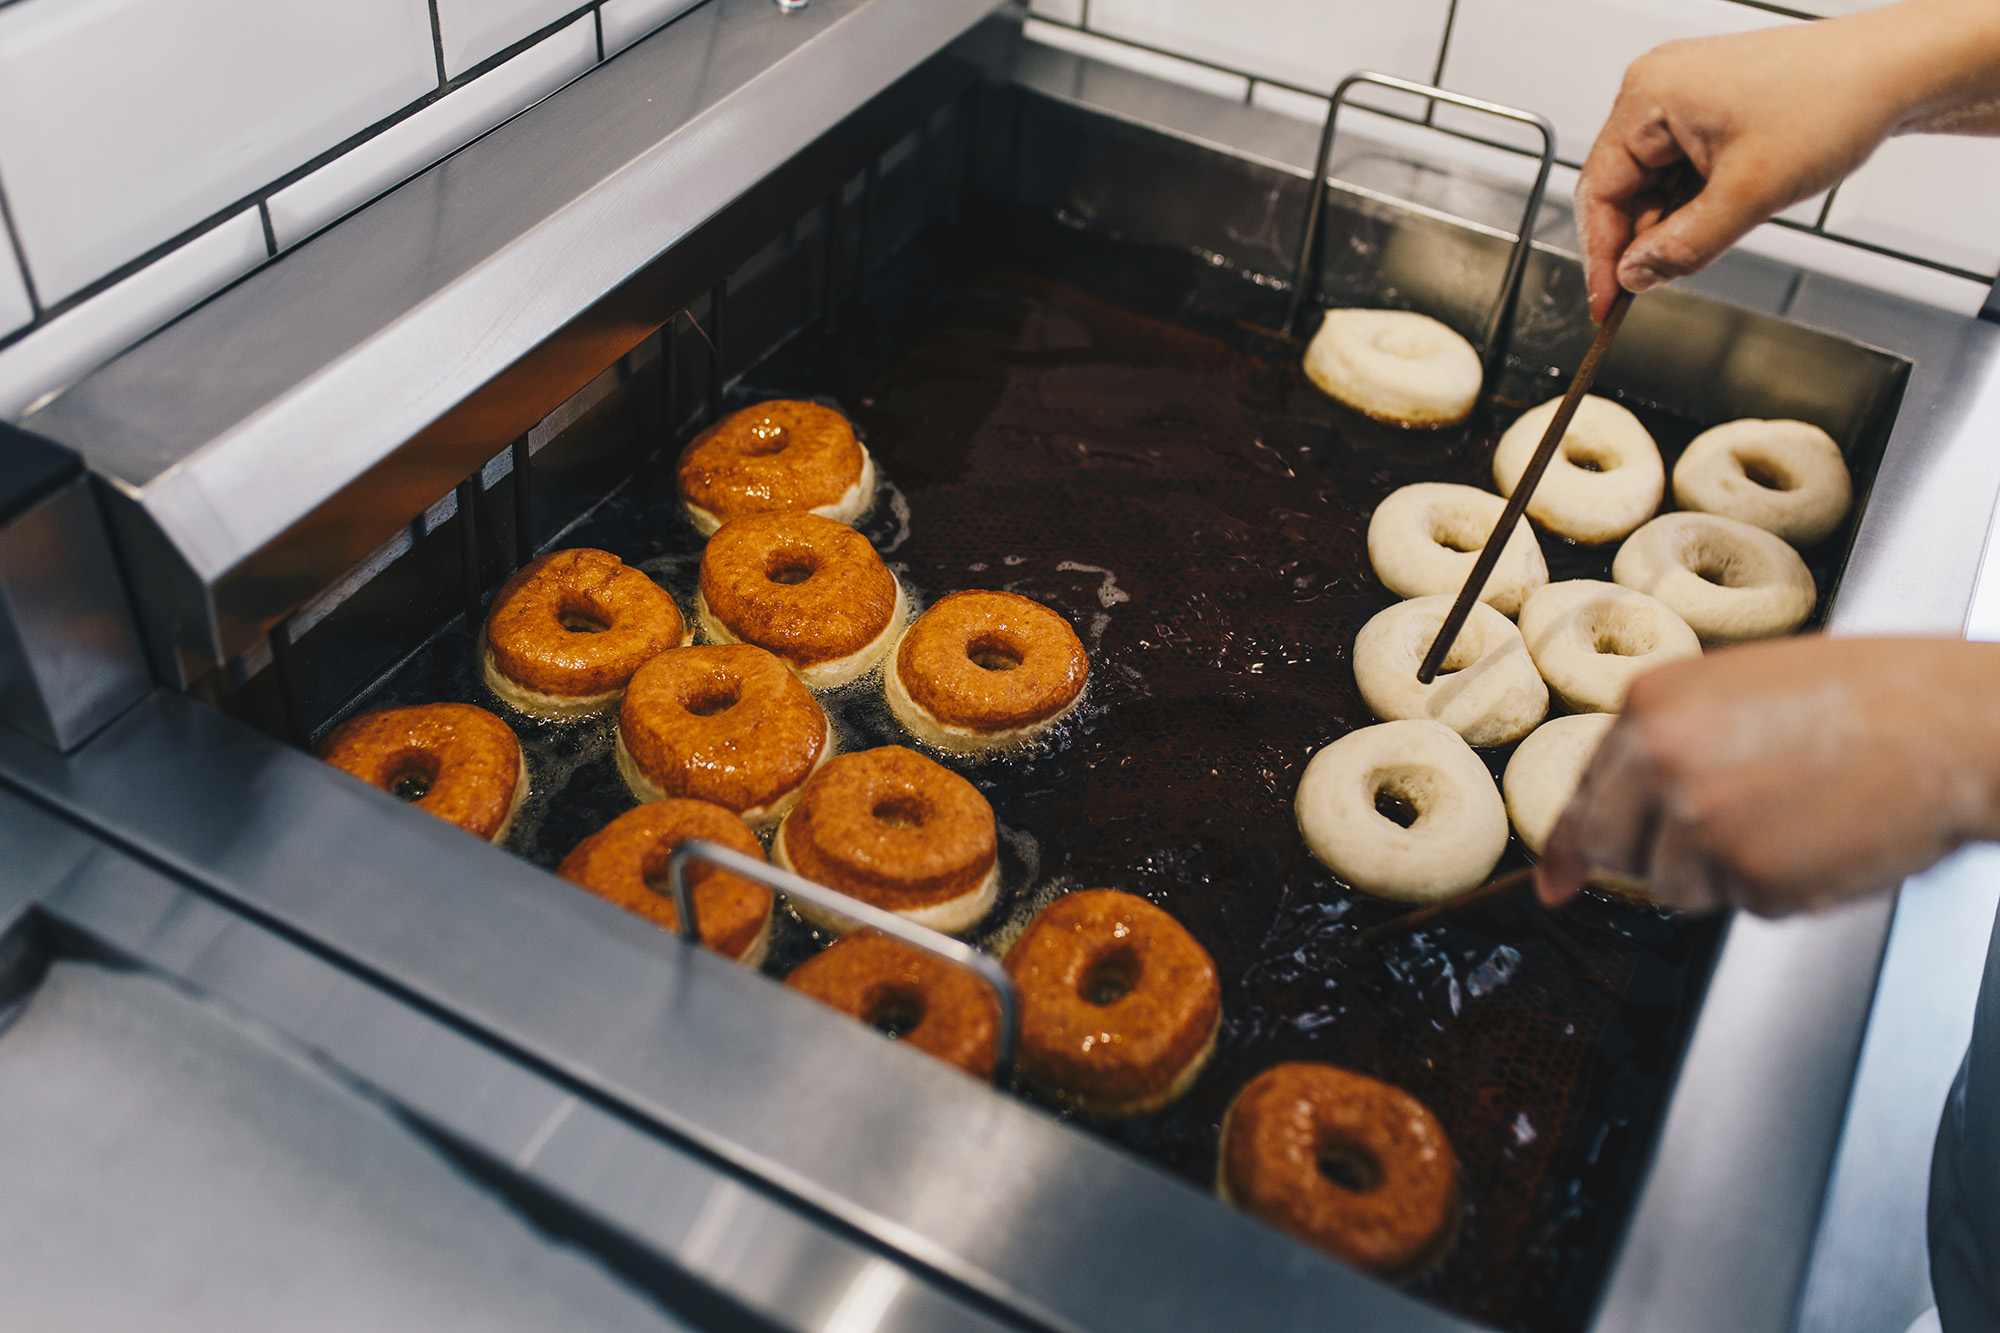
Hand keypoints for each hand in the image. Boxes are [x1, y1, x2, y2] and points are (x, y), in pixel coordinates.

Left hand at [1538, 637, 1999, 916]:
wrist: (1952, 724)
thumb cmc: (1866, 697)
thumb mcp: (1739, 689)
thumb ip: (1669, 742)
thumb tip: (1611, 811)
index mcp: (1651, 707)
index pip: (1582, 794)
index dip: (1569, 847)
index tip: (1555, 881)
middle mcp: (1662, 763)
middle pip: (1616, 851)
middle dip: (1652, 859)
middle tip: (1720, 836)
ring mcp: (1705, 823)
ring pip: (1678, 888)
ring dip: (1725, 873)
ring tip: (1792, 816)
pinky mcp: (1756, 875)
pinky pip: (1747, 905)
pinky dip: (1783, 887)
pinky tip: (1821, 838)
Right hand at [1574, 0, 1999, 323]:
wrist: (1899, 70)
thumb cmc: (1834, 101)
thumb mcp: (1747, 195)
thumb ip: (1681, 247)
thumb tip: (1635, 277)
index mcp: (1648, 96)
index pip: (1598, 193)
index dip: (1600, 257)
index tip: (1607, 304)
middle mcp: (1656, 88)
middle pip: (1622, 188)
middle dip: (1644, 238)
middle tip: (1664, 280)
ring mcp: (1682, 95)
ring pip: (1653, 183)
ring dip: (1675, 220)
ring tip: (1722, 227)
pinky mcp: (1708, 107)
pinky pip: (1680, 168)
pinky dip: (1696, 200)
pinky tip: (1727, 208)